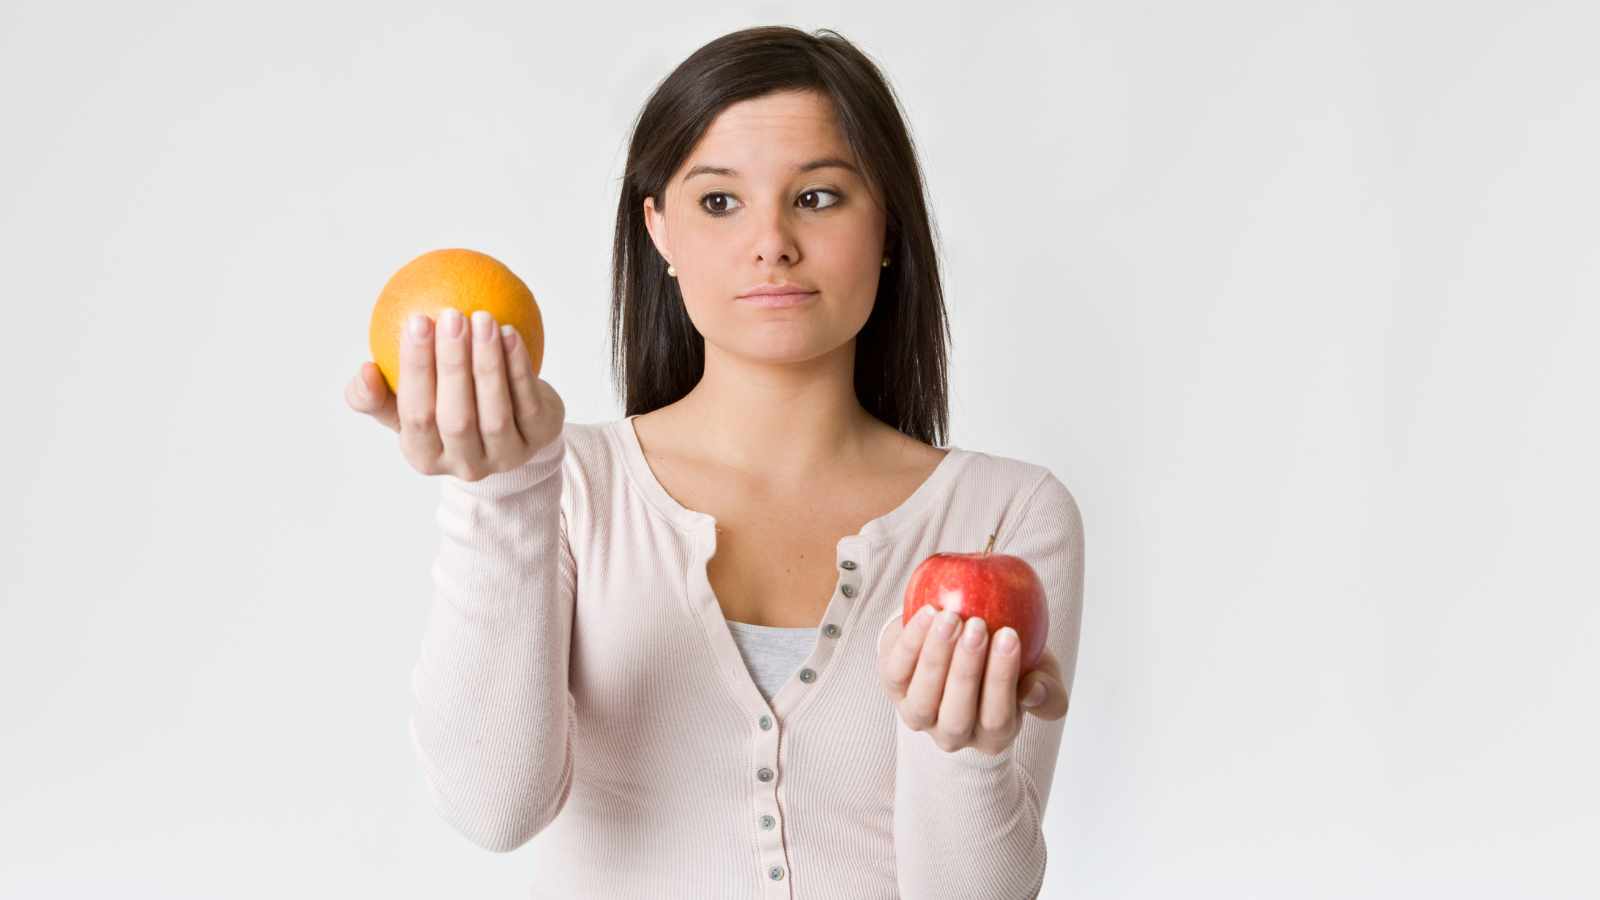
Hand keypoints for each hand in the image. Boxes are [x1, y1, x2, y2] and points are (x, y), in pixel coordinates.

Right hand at [344, 309, 563, 479]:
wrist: (510, 426)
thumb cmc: (444, 407)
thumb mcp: (404, 405)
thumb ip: (376, 394)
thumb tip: (364, 372)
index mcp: (424, 456)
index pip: (415, 415)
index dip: (415, 369)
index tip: (416, 320)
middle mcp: (465, 464)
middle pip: (455, 418)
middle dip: (452, 365)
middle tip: (451, 316)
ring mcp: (506, 456)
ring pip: (495, 413)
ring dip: (489, 363)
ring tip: (482, 318)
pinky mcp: (539, 439)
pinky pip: (528, 401)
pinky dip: (519, 366)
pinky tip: (509, 332)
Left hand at [877, 606, 1067, 755]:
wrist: (959, 639)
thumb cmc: (1003, 660)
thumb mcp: (1037, 671)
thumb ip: (1048, 687)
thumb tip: (1032, 690)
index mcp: (993, 735)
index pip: (998, 718)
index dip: (1002, 678)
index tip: (1010, 635)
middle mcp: (953, 734)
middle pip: (957, 715)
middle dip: (967, 669)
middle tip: (978, 625)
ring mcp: (919, 715)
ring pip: (923, 698)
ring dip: (936, 656)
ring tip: (951, 617)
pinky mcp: (892, 688)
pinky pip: (897, 671)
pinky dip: (911, 641)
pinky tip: (929, 612)